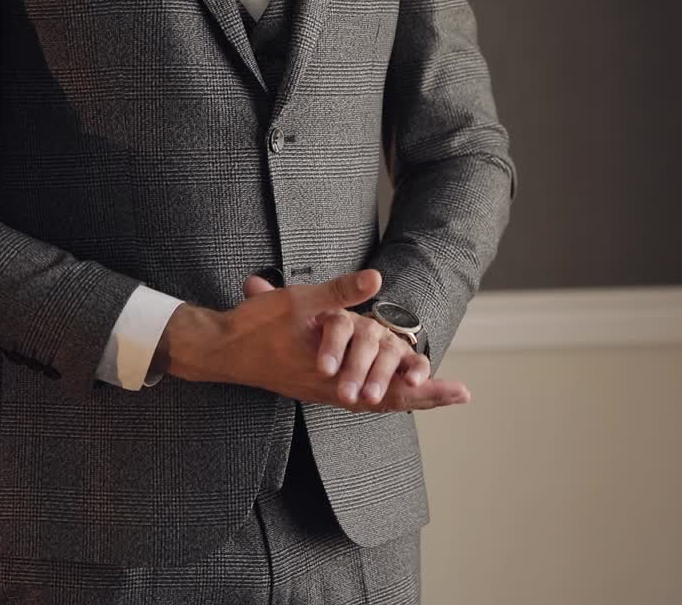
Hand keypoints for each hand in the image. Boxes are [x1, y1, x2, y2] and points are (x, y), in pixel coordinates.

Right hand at [154, 269, 470, 410]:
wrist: (219, 349)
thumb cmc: (257, 325)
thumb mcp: (302, 301)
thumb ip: (341, 292)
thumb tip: (377, 278)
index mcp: (335, 377)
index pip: (392, 391)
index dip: (427, 391)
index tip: (459, 390)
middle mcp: (333, 392)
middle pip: (390, 402)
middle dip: (426, 397)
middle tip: (462, 393)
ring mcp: (323, 392)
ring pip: (374, 401)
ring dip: (405, 394)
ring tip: (435, 390)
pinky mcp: (314, 386)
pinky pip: (357, 395)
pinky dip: (380, 391)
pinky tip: (389, 384)